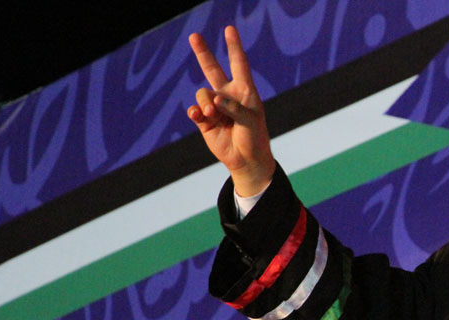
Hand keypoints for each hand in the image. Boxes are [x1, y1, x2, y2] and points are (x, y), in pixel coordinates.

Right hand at [187, 25, 275, 196]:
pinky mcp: (204, 120)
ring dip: (205, 102)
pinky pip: (195, 110)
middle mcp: (228, 95)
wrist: (246, 160)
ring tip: (212, 114)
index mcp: (244, 91)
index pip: (238, 64)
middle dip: (203, 52)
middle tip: (194, 36)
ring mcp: (215, 106)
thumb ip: (234, 108)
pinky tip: (200, 116)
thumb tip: (214, 99)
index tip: (229, 29)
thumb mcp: (251, 122)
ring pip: (202, 93)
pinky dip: (196, 112)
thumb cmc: (254, 138)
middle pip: (212, 69)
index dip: (234, 46)